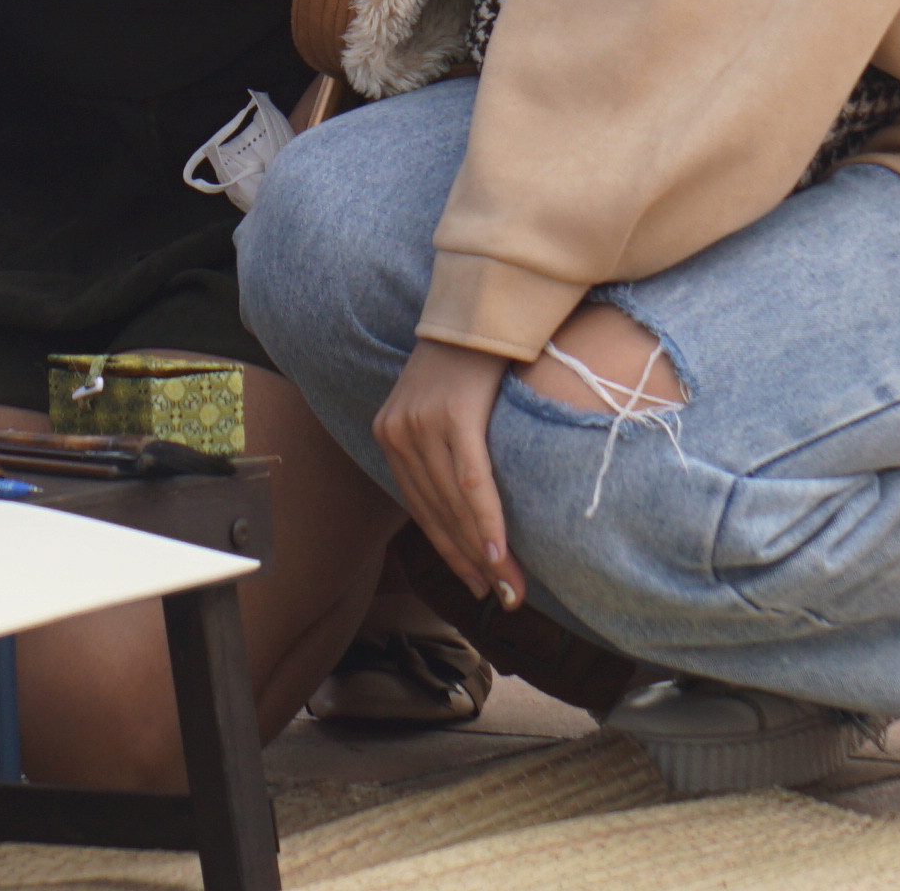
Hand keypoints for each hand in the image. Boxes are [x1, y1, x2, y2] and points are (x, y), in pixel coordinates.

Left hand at [375, 339, 524, 607]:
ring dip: (483, 554)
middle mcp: (398, 432)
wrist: (482, 301)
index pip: (419, 507)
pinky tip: (500, 555)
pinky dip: (486, 522)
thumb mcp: (443, 401)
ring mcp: (422, 424)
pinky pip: (471, 483)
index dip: (449, 550)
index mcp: (390, 432)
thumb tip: (467, 497)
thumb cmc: (471, 355)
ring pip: (453, 506)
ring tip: (509, 588)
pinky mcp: (453, 416)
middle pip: (435, 514)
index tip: (476, 583)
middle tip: (502, 598)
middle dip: (469, 562)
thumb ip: (444, 445)